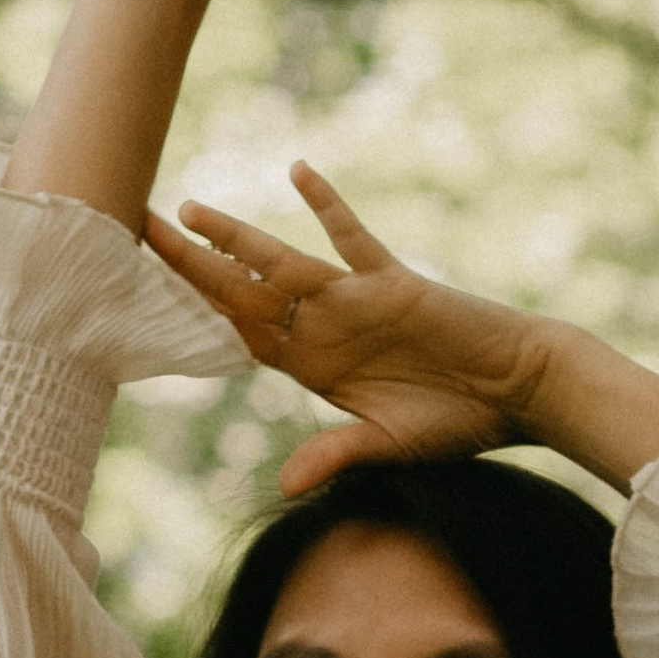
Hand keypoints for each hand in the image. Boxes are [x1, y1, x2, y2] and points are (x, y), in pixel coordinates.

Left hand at [146, 165, 546, 496]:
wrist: (520, 389)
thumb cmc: (460, 422)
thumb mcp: (391, 444)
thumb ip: (337, 455)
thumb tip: (285, 486)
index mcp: (313, 369)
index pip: (237, 337)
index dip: (193, 317)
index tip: (146, 296)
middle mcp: (323, 329)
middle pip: (241, 294)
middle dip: (189, 267)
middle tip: (138, 229)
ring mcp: (354, 301)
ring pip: (280, 264)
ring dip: (236, 238)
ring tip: (189, 210)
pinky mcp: (393, 281)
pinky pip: (353, 239)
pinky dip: (328, 206)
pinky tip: (298, 171)